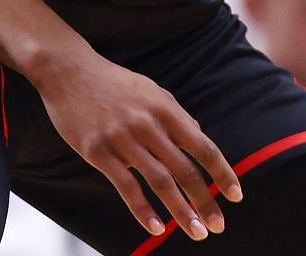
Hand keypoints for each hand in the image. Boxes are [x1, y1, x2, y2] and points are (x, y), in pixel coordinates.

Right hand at [33, 51, 241, 239]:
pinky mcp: (97, 152)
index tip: (236, 196)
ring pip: (160, 182)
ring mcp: (123, 139)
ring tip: (196, 232)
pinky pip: (126, 187)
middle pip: (185, 169)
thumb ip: (176, 116)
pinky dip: (144, 210)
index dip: (222, 173)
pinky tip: (157, 228)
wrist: (70, 73)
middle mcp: (149, 125)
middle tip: (218, 226)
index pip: (203, 147)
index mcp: (167, 110)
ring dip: (181, 211)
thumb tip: (199, 136)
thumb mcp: (153, 92)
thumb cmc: (116, 84)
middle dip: (205, 200)